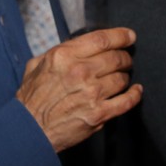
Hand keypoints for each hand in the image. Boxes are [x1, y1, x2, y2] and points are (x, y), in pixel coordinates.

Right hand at [17, 27, 142, 152]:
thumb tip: (77, 45)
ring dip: (125, 76)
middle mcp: (80, 72)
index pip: (101, 39)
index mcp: (64, 56)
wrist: (28, 130)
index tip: (129, 36)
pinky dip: (135, 95)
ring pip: (122, 78)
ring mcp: (91, 94)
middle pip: (116, 57)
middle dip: (124, 57)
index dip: (120, 36)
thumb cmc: (31, 98)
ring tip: (122, 77)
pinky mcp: (98, 114)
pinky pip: (126, 101)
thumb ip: (58, 52)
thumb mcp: (37, 65)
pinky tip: (136, 91)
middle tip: (125, 60)